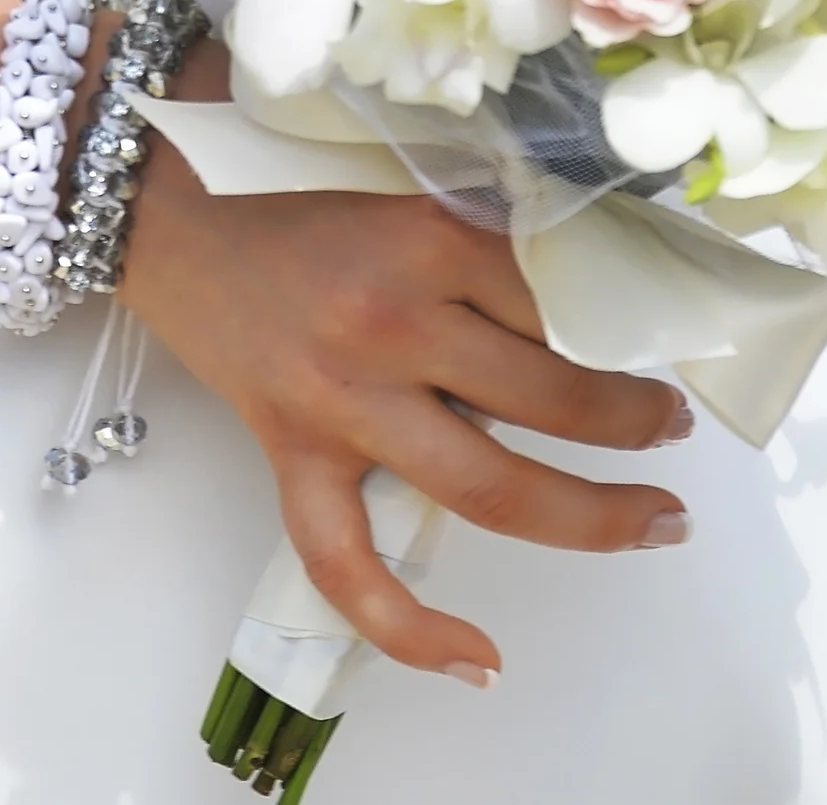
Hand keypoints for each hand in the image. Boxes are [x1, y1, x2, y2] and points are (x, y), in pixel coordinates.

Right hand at [119, 85, 690, 686]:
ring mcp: (341, 400)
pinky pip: (352, 565)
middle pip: (547, 396)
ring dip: (590, 515)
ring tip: (653, 519)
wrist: (152, 194)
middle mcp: (390, 322)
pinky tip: (481, 660)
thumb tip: (582, 258)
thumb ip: (477, 209)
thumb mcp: (393, 166)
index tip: (663, 337)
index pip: (558, 295)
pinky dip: (414, 627)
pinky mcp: (293, 454)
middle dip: (633, 421)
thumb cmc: (273, 166)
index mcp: (423, 232)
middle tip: (673, 427)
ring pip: (489, 483)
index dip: (625, 325)